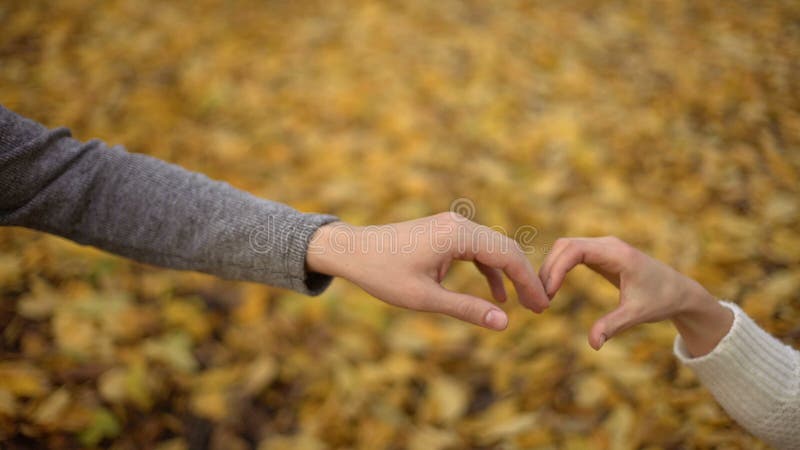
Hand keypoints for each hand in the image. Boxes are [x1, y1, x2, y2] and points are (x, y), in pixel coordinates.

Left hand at [306, 212, 549, 329]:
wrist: (352, 250)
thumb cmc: (383, 274)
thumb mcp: (425, 298)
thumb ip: (467, 309)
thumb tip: (504, 323)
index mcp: (458, 234)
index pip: (507, 256)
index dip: (529, 283)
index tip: (542, 307)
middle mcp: (459, 223)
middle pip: (505, 248)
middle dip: (524, 278)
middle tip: (541, 308)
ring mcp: (451, 224)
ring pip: (492, 248)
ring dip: (508, 274)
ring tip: (524, 303)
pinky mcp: (444, 231)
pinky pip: (476, 249)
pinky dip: (488, 269)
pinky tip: (497, 294)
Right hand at [538, 236, 732, 354]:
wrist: (678, 291)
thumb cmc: (660, 300)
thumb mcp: (636, 315)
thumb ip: (612, 326)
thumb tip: (592, 344)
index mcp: (616, 253)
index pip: (574, 250)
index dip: (555, 269)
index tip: (547, 294)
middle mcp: (607, 244)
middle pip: (564, 246)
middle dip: (547, 269)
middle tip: (538, 299)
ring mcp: (602, 247)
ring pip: (564, 248)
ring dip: (550, 269)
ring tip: (542, 297)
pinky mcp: (599, 254)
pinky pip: (571, 255)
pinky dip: (558, 269)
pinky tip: (551, 290)